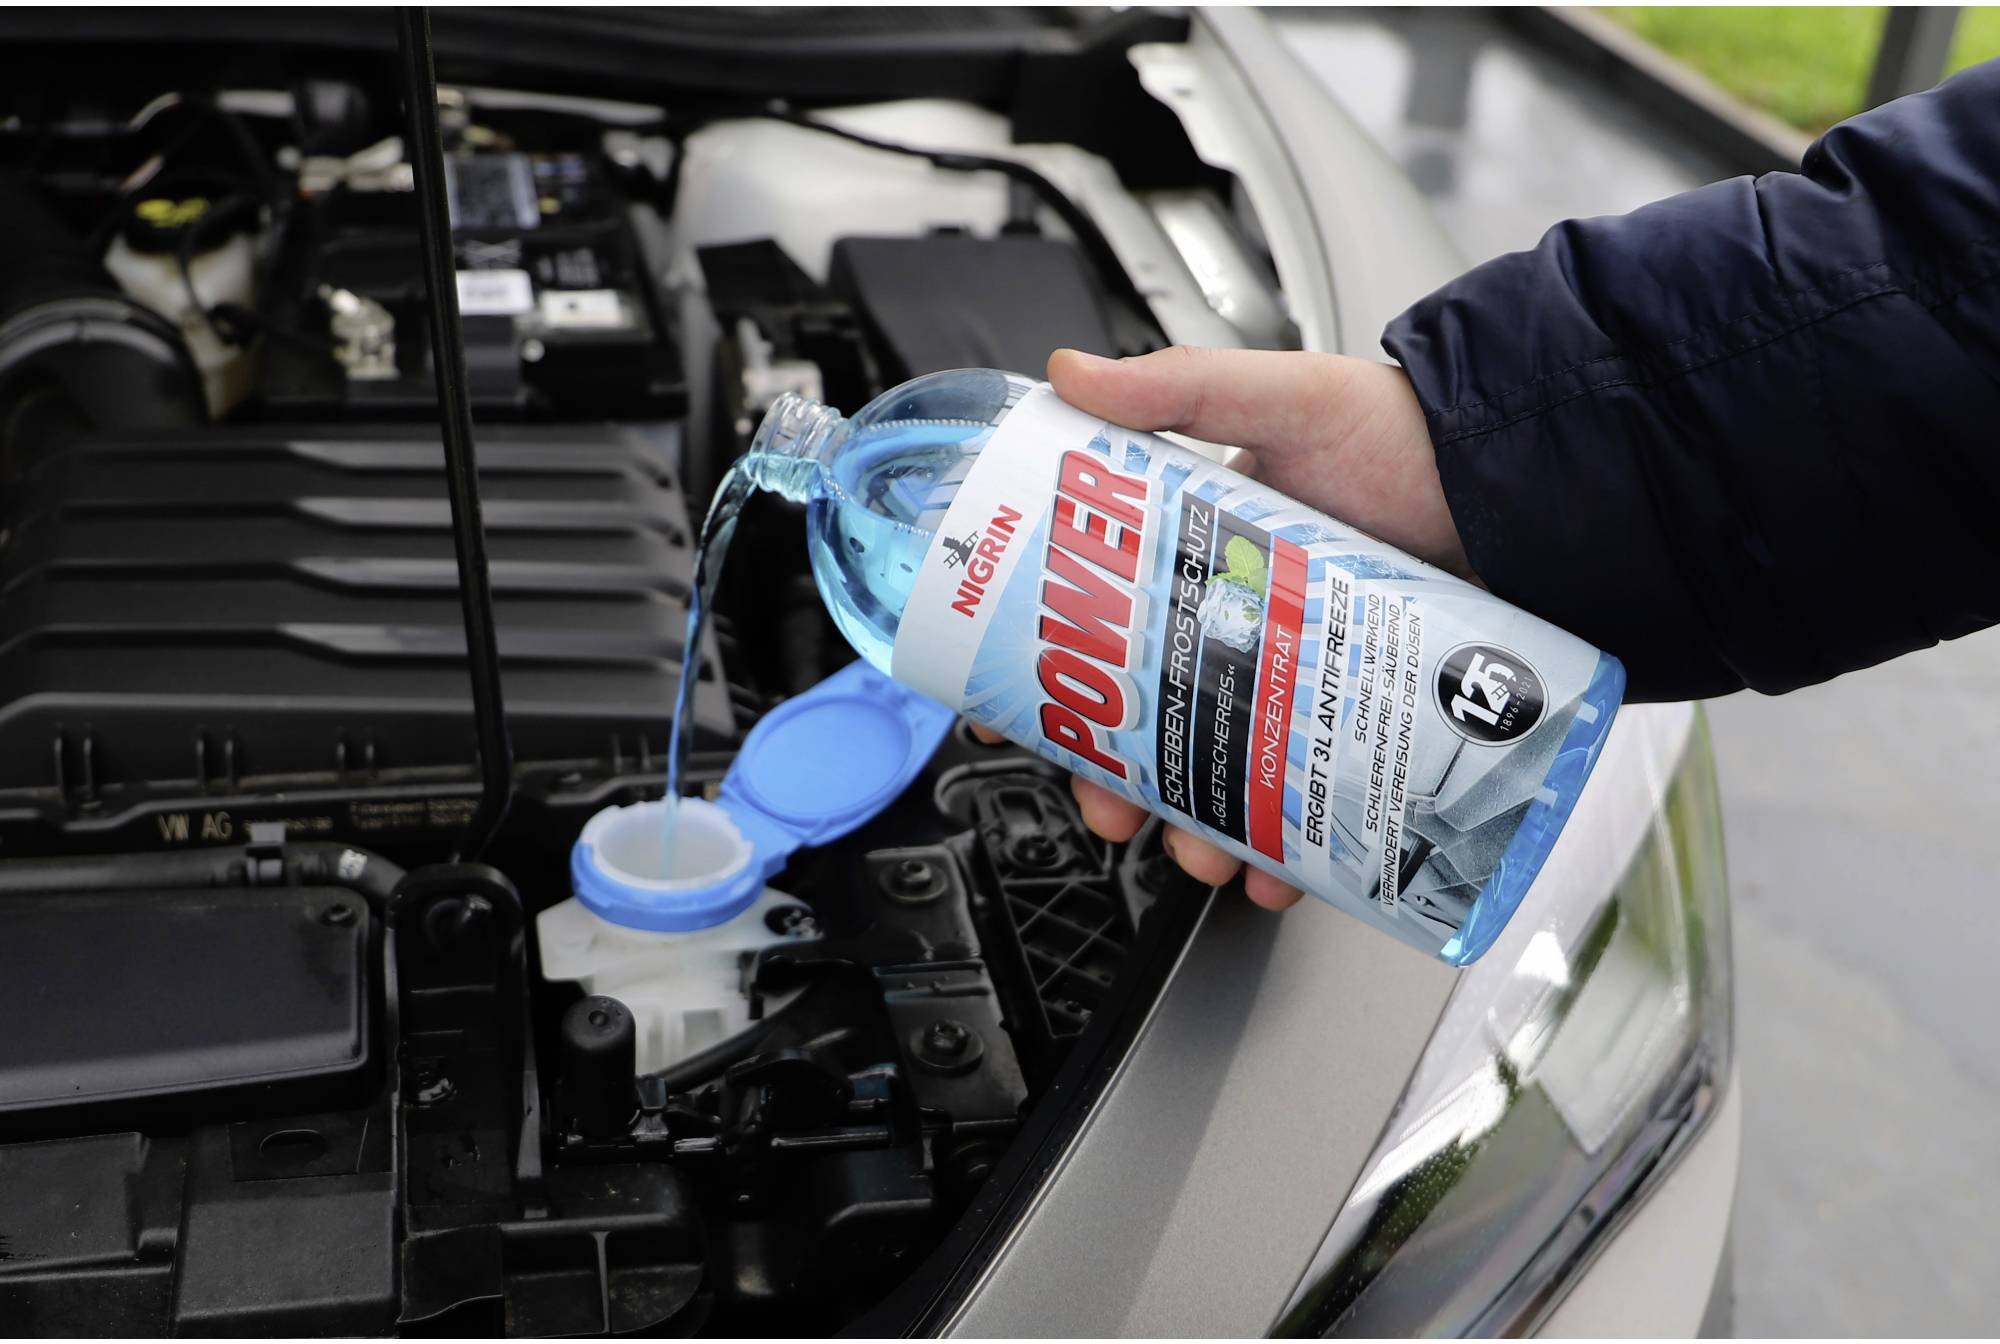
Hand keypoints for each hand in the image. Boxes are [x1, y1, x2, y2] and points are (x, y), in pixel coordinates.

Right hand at [974, 345, 1462, 910]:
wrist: (1516, 486)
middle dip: (1115, 784)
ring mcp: (1290, 681)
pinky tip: (1279, 872)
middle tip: (1112, 807)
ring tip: (1204, 854)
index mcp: (1187, 558)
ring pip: (1216, 779)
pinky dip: (1285, 853)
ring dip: (1195, 831)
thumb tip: (1071, 377)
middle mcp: (1230, 628)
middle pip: (1144, 725)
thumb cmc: (1400, 436)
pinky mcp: (1350, 719)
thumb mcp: (1284, 396)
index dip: (1042, 679)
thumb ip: (1182, 386)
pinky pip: (1305, 805)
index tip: (1003, 716)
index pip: (1091, 629)